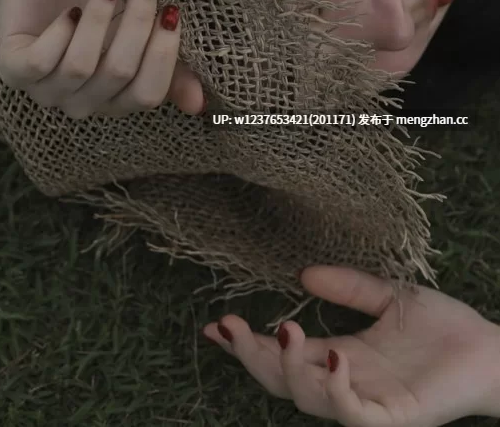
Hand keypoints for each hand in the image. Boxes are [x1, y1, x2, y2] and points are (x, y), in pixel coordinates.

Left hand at [0, 0, 203, 117]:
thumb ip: (168, 64)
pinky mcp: (12, 69)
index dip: (163, 54)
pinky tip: (70, 10)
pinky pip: (40, 62)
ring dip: (101, 17)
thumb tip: (199, 105)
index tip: (173, 10)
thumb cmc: (98, 2)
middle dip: (137, 21)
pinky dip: (60, 33)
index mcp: (114, 100)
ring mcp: (44, 91)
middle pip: (119, 73)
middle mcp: (80, 104)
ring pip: (81, 65)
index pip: (147, 94)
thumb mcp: (137, 29)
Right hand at [203, 265, 499, 425]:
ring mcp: (366, 402)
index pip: (281, 355)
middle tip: (229, 327)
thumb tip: (303, 274)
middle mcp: (344, 381)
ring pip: (307, 398)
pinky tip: (333, 357)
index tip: (215, 323)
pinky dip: (336, 390)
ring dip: (287, 368)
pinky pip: (353, 414)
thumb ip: (349, 287)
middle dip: (251, 358)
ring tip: (285, 328)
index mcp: (338, 354)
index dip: (247, 343)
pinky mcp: (392, 417)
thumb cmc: (443, 328)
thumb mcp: (387, 296)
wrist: (489, 348)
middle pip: (281, 381)